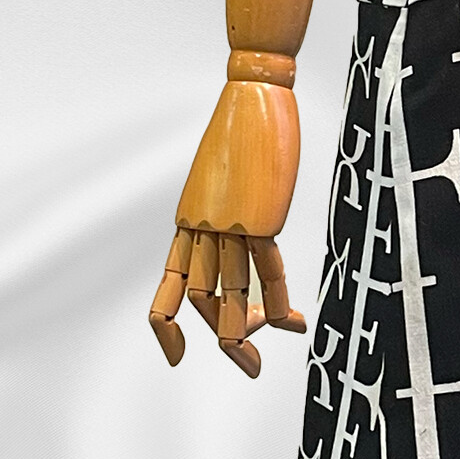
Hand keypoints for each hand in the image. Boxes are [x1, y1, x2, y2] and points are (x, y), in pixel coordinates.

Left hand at [149, 80, 305, 376]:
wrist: (252, 92)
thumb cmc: (244, 128)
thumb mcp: (232, 178)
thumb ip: (236, 207)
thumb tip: (250, 227)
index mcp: (189, 220)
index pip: (172, 285)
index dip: (168, 326)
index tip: (179, 354)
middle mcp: (203, 227)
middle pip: (201, 297)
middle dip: (220, 339)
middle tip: (247, 366)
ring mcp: (229, 222)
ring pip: (229, 291)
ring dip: (241, 334)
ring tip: (255, 364)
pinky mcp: (259, 214)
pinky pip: (265, 268)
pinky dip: (277, 301)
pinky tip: (291, 323)